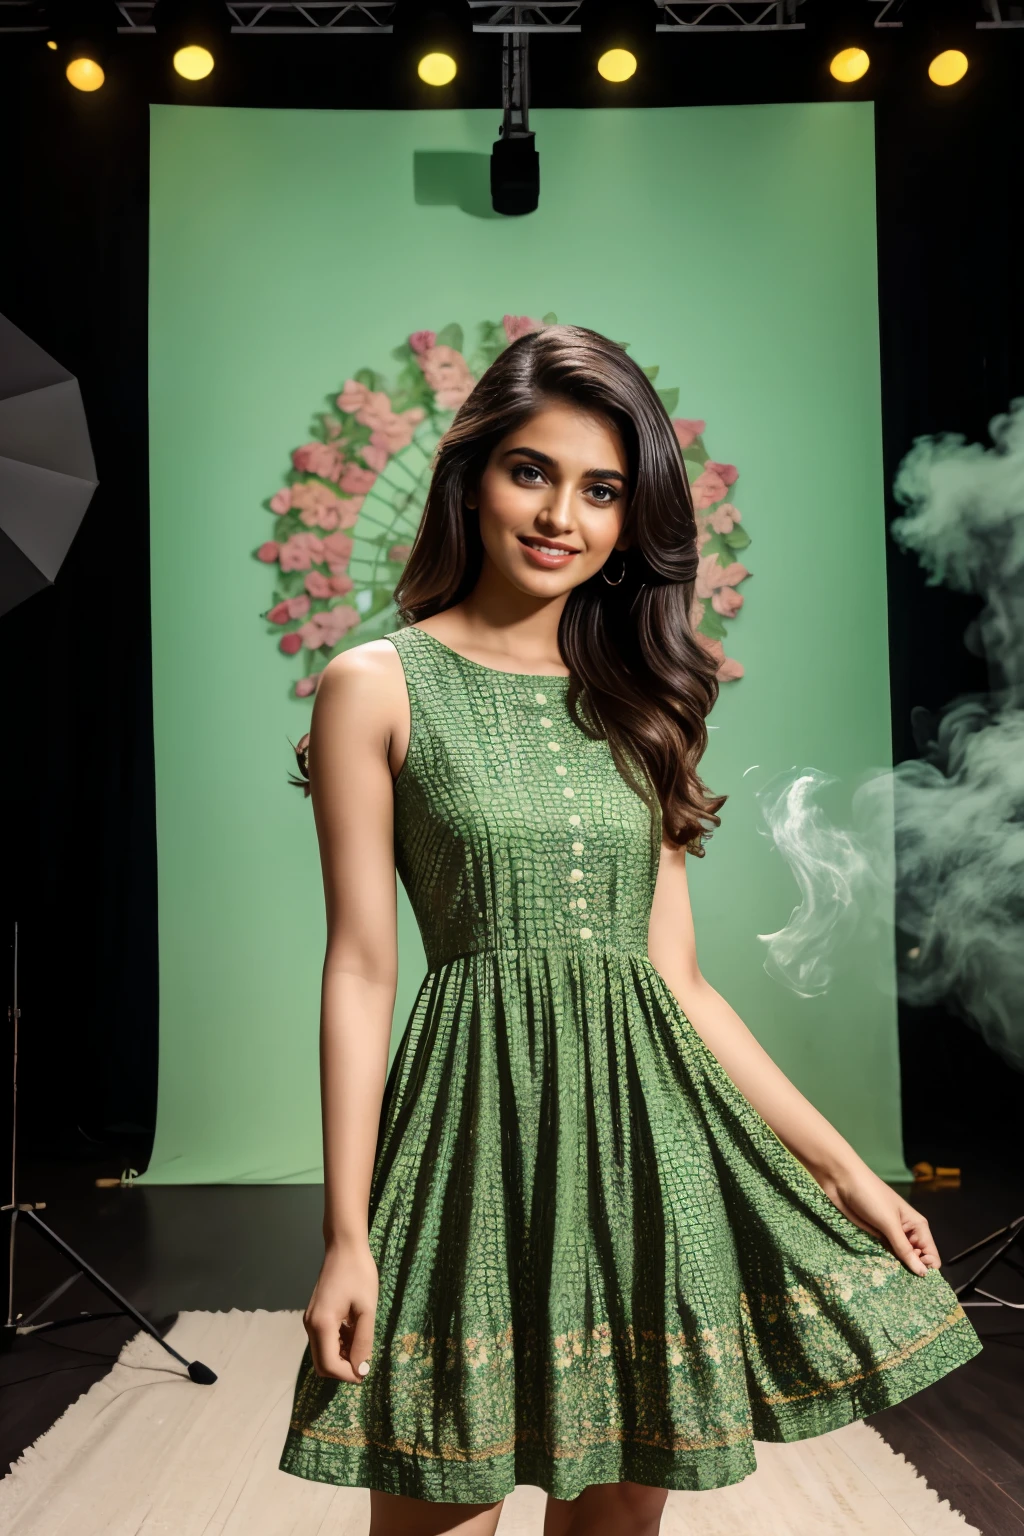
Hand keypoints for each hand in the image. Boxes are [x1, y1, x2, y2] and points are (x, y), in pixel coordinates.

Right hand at [303, 1237, 378, 1382]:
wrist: (344, 1247)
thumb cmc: (359, 1274)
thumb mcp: (366, 1309)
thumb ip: (363, 1341)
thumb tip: (361, 1370)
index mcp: (322, 1324)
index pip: (329, 1365)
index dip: (348, 1375)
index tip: (367, 1371)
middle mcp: (311, 1325)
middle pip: (322, 1364)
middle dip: (343, 1369)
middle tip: (365, 1360)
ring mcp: (311, 1320)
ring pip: (323, 1353)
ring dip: (342, 1356)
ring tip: (362, 1341)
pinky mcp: (315, 1315)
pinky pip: (324, 1340)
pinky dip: (338, 1344)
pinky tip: (355, 1332)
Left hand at [816, 1165, 940, 1276]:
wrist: (841, 1180)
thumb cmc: (870, 1196)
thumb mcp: (889, 1222)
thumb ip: (905, 1249)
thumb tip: (924, 1274)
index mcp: (917, 1226)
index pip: (931, 1255)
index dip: (927, 1269)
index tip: (917, 1281)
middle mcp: (906, 1233)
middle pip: (916, 1260)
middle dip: (911, 1273)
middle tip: (903, 1287)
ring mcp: (889, 1236)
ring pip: (899, 1260)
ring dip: (896, 1270)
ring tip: (891, 1285)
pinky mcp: (874, 1237)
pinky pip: (884, 1255)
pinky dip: (883, 1264)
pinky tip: (880, 1276)